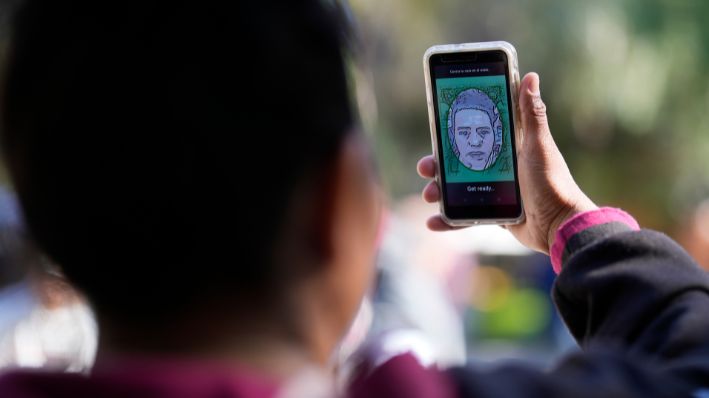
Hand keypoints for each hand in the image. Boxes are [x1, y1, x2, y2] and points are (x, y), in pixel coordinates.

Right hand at [417, 72, 596, 253]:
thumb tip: (530, 76)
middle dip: (438, 164)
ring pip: (457, 188)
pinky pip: (465, 215)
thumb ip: (532, 114)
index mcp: (508, 148)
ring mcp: (495, 191)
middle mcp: (499, 168)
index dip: (454, 132)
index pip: (475, 134)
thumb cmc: (552, 183)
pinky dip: (448, 220)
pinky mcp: (494, 213)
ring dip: (438, 191)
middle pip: (459, 162)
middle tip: (426, 166)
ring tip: (430, 194)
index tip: (437, 128)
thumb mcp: (538, 146)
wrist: (559, 226)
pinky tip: (433, 222)